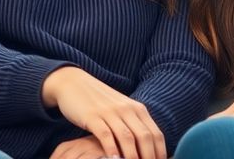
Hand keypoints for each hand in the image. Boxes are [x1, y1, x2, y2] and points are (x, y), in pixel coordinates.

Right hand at [43, 66, 164, 158]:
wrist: (73, 82)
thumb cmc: (99, 101)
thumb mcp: (121, 110)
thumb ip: (133, 125)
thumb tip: (146, 149)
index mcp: (137, 109)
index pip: (156, 134)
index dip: (160, 153)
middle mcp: (127, 109)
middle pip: (145, 137)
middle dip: (149, 157)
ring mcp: (110, 112)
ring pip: (127, 137)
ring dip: (133, 157)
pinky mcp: (92, 116)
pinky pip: (105, 135)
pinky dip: (112, 150)